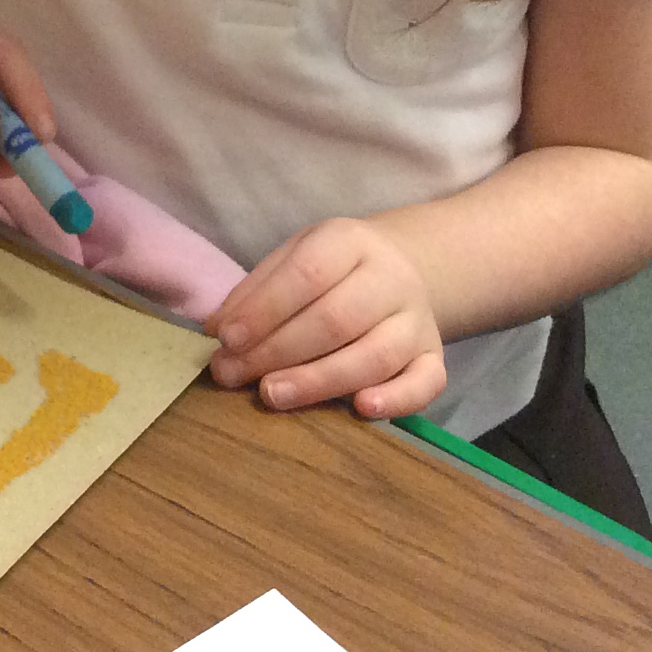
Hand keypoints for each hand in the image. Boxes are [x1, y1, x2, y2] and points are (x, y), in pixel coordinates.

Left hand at [205, 217, 444, 418]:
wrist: (402, 269)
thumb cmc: (330, 271)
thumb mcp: (292, 258)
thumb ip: (255, 292)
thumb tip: (216, 330)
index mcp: (349, 242)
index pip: (308, 274)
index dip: (265, 309)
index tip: (226, 339)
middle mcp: (390, 279)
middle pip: (337, 319)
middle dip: (278, 351)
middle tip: (233, 374)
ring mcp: (417, 320)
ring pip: (376, 356)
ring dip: (319, 381)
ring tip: (271, 394)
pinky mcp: (434, 357)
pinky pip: (426, 383)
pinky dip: (398, 400)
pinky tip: (362, 409)